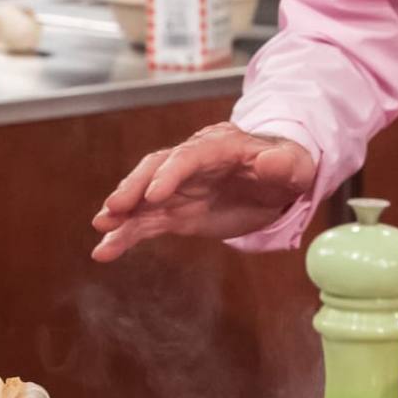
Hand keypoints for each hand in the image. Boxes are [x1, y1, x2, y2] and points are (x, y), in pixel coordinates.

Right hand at [90, 122, 316, 261]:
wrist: (277, 181)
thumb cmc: (287, 167)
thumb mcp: (295, 166)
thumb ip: (283, 164)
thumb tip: (270, 160)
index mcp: (220, 145)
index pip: (190, 155)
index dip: (171, 173)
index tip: (155, 194)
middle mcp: (192, 162)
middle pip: (157, 168)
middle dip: (135, 187)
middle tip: (115, 208)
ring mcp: (180, 187)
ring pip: (144, 195)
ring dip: (122, 210)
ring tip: (102, 228)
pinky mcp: (175, 210)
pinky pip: (146, 221)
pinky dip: (125, 235)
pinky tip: (105, 251)